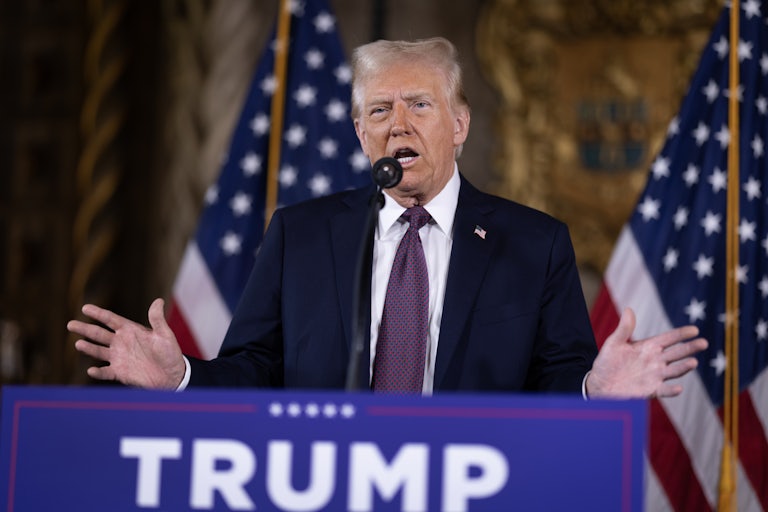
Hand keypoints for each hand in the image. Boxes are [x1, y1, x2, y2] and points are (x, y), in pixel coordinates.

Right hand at [68, 298, 185, 389]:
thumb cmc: (170, 353)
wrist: (172, 375)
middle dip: (85, 329)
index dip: (98, 314)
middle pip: (99, 334)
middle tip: (70, 324)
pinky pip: (106, 372)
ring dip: (88, 348)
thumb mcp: (164, 334)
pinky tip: (91, 371)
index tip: (85, 307)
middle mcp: (121, 343)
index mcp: (131, 330)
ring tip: (78, 344)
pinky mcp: (120, 373)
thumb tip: (158, 301)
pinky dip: (98, 372)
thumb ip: (157, 319)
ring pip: (98, 351)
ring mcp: (119, 358)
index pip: (111, 319)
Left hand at [586, 308, 707, 398]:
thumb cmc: (608, 362)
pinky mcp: (651, 390)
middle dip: (690, 348)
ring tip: (693, 362)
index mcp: (649, 347)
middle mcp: (656, 361)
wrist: (600, 383)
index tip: (695, 330)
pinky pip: (664, 390)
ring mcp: (655, 376)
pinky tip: (678, 388)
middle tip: (703, 343)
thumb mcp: (614, 343)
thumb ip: (624, 328)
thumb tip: (628, 309)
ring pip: (674, 371)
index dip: (681, 334)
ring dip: (684, 367)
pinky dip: (671, 390)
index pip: (669, 338)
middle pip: (677, 353)